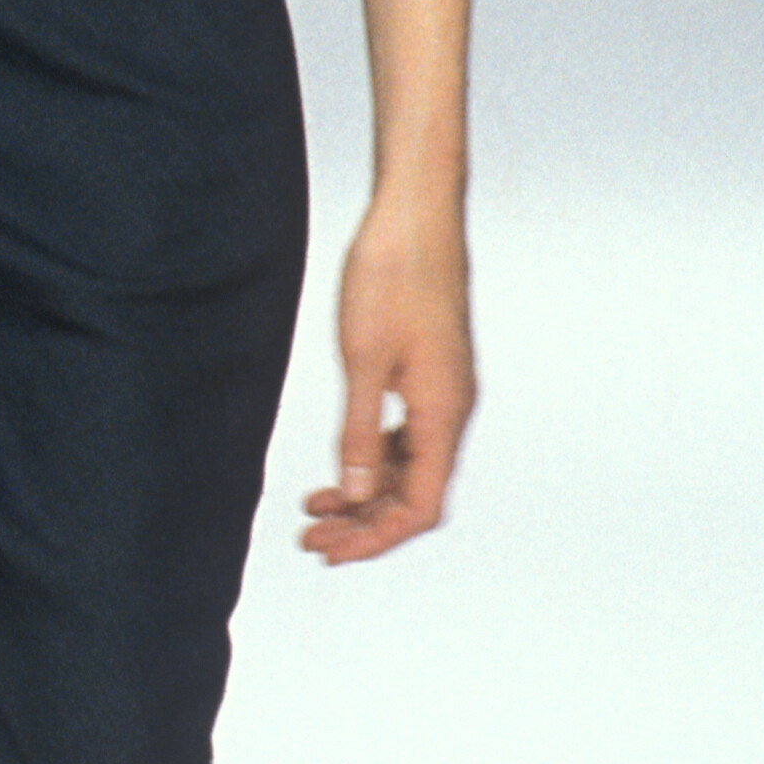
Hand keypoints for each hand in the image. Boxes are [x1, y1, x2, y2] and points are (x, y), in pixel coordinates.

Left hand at [300, 211, 474, 562]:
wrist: (416, 212)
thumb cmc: (392, 275)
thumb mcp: (363, 360)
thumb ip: (360, 433)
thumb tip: (359, 497)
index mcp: (444, 412)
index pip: (422, 507)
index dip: (377, 539)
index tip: (331, 551)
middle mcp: (452, 409)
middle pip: (418, 495)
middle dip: (366, 525)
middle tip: (310, 540)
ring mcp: (444, 391)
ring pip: (412, 468)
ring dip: (367, 495)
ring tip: (315, 509)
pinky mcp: (431, 373)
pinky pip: (409, 437)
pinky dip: (375, 460)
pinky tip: (342, 465)